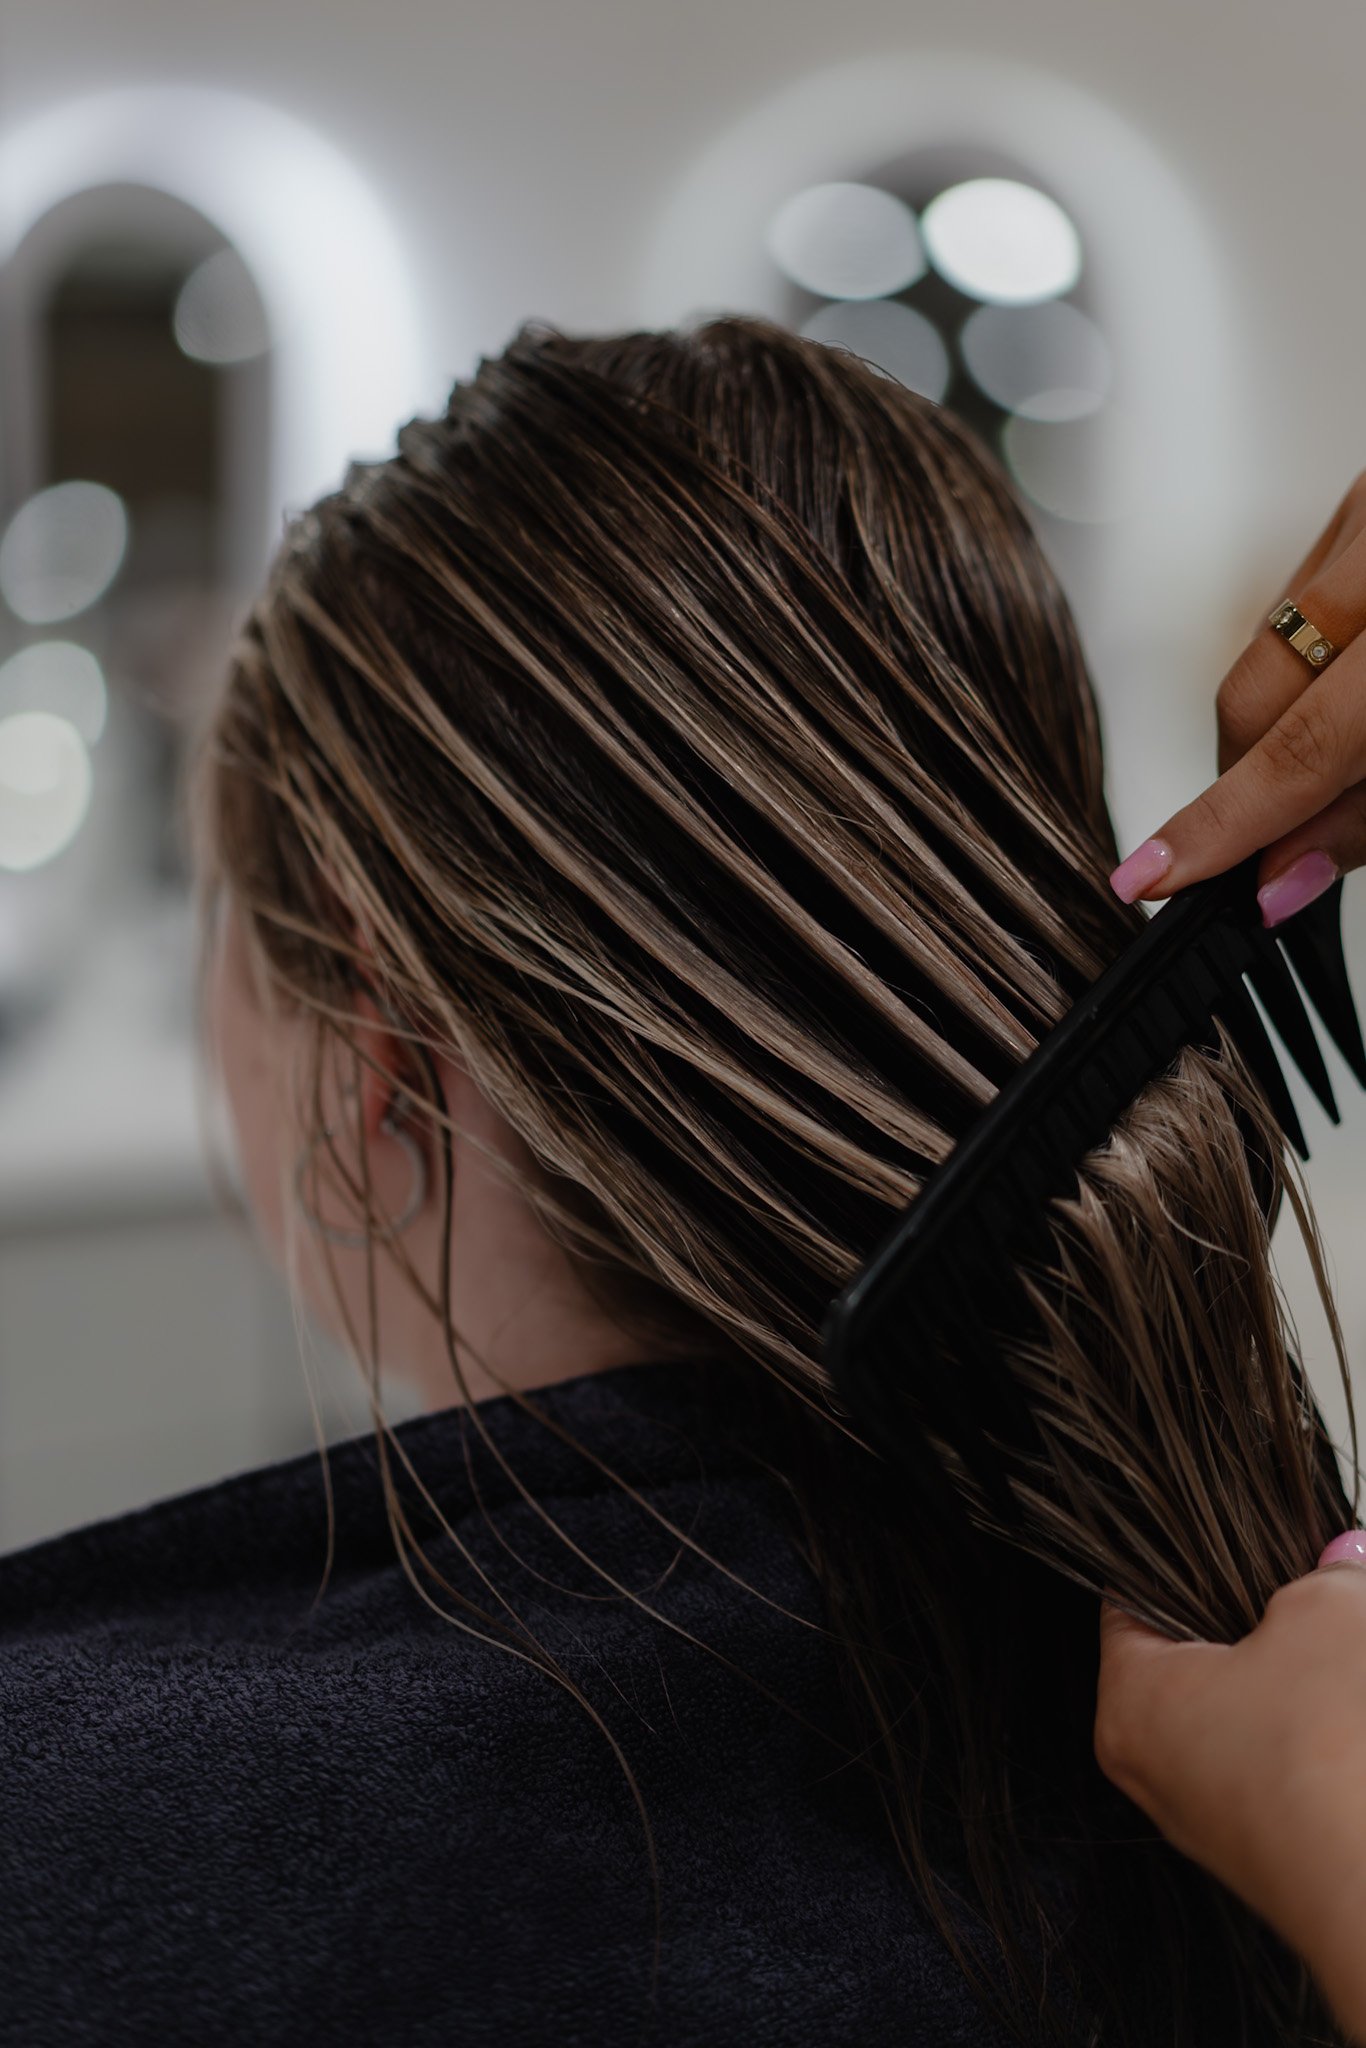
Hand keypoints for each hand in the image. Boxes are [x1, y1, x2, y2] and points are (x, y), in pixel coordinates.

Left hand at [1095, 1539, 1365, 2039]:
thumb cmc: (1331, 1760)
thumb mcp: (1329, 1618)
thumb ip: (1329, 1573)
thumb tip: (1345, 1552)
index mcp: (1131, 1703)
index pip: (1129, 1601)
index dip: (1175, 1555)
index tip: (1215, 1530)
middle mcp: (1154, 1770)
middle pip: (1189, 1660)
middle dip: (1250, 1620)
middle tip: (1297, 1586)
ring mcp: (1212, 1821)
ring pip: (1242, 1718)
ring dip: (1291, 1682)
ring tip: (1334, 1648)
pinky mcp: (1271, 1853)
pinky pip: (1279, 1769)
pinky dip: (1311, 1737)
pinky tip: (1346, 1717)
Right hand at [1110, 472, 1365, 925]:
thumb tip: (1278, 876)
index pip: (1299, 746)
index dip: (1221, 825)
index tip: (1152, 879)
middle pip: (1251, 698)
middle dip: (1244, 789)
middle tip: (1263, 859)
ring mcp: (1364, 510)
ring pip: (1263, 652)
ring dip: (1275, 730)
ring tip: (1328, 768)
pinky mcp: (1354, 497)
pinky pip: (1292, 604)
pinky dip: (1302, 667)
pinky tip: (1344, 686)